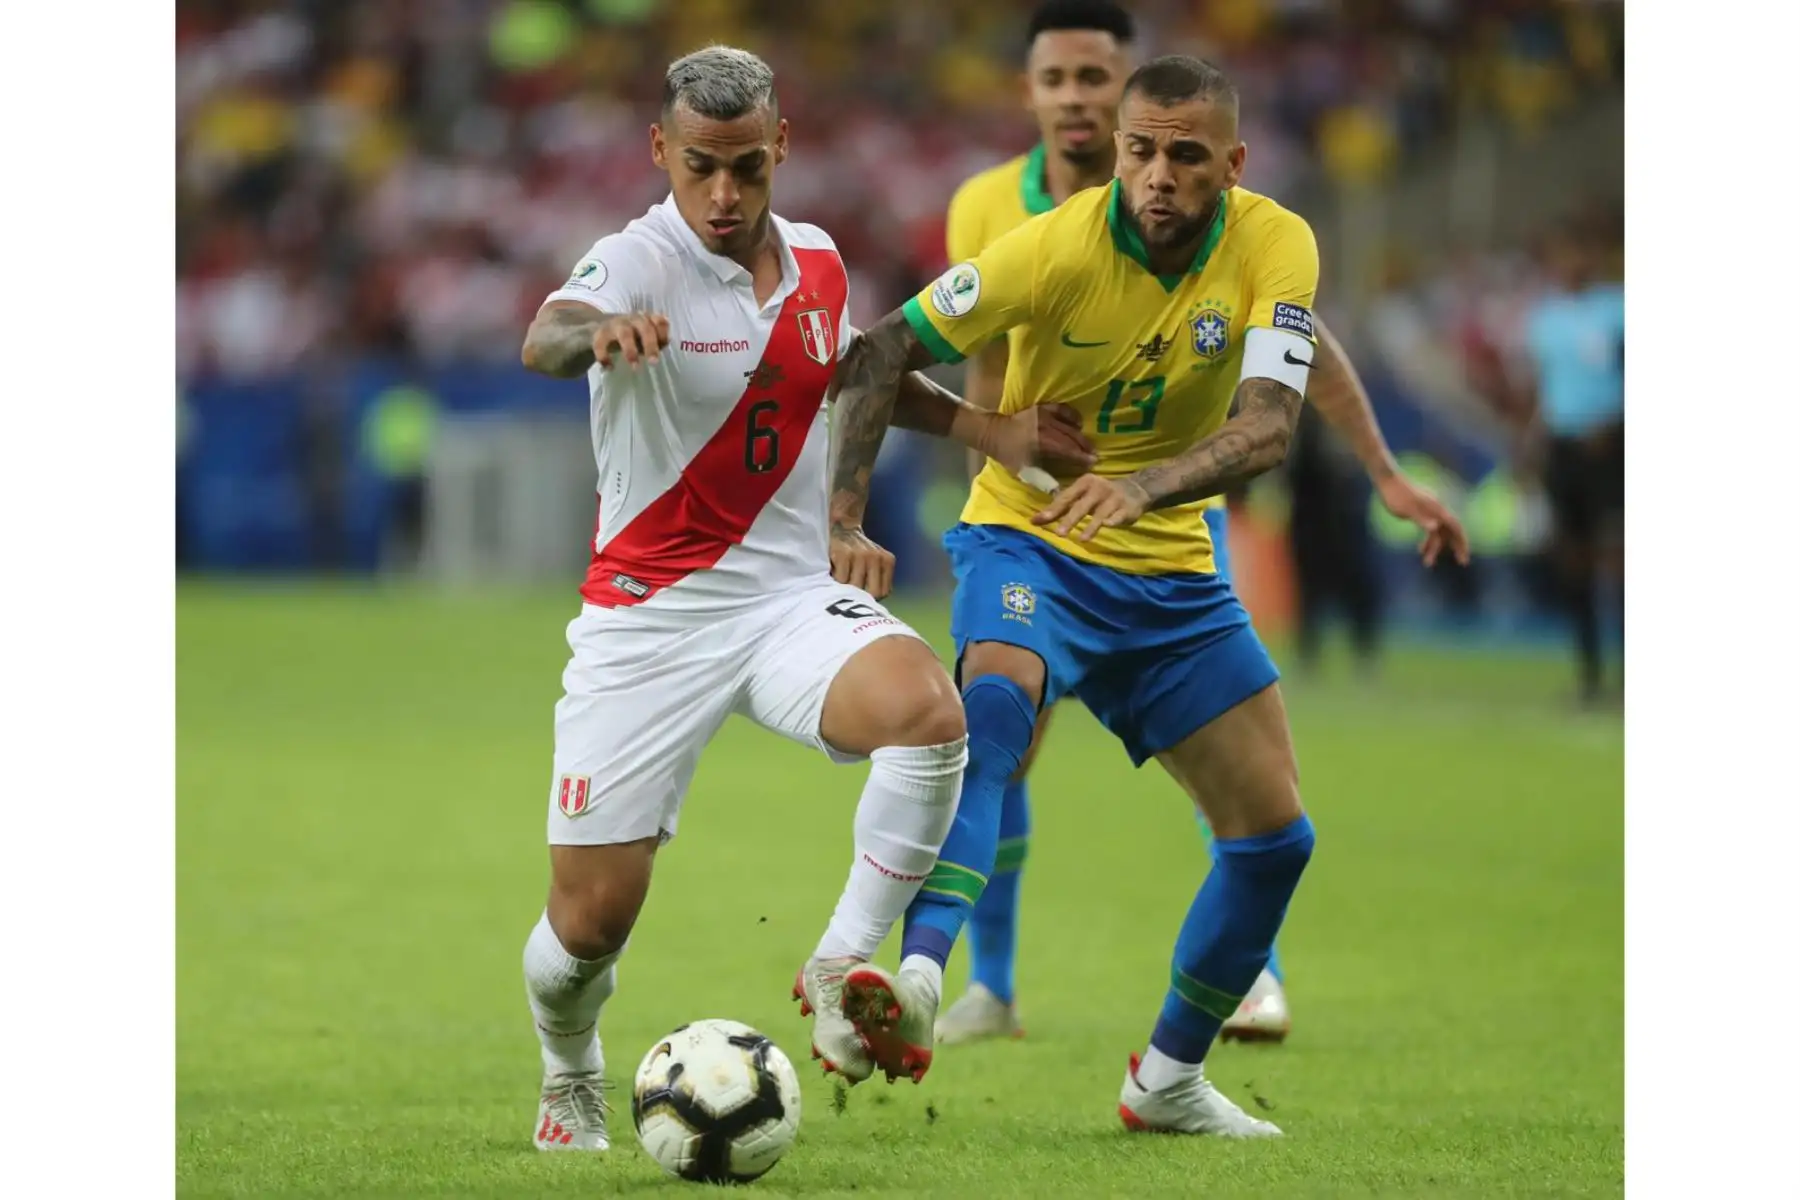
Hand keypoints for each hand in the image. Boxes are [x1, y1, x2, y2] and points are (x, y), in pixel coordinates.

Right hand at [593, 313, 671, 368]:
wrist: (598, 329)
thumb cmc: (630, 336)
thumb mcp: (644, 338)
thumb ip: (657, 341)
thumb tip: (665, 343)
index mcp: (646, 320)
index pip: (659, 320)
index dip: (663, 331)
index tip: (665, 343)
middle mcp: (632, 319)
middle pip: (644, 327)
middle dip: (650, 344)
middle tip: (654, 362)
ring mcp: (615, 325)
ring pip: (624, 334)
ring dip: (630, 350)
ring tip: (635, 367)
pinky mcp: (599, 334)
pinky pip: (600, 343)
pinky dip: (604, 356)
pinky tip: (609, 367)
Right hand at [828, 523, 894, 598]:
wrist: (841, 527)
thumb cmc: (857, 554)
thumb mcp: (874, 564)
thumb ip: (878, 582)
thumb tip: (873, 609)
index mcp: (887, 561)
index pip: (883, 593)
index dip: (871, 598)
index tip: (861, 594)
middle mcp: (876, 557)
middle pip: (871, 593)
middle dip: (859, 596)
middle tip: (850, 592)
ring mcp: (859, 555)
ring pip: (855, 588)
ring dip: (845, 589)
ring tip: (840, 582)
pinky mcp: (842, 554)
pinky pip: (841, 580)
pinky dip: (835, 581)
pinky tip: (833, 574)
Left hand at [979, 403, 1097, 479]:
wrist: (993, 432)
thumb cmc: (1008, 454)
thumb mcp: (1023, 470)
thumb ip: (1042, 477)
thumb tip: (1058, 487)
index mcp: (1042, 442)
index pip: (1067, 450)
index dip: (1081, 457)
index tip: (1093, 462)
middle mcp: (1046, 427)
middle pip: (1071, 437)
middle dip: (1084, 447)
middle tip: (1094, 455)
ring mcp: (1045, 415)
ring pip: (1069, 425)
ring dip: (1080, 435)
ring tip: (1087, 444)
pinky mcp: (1043, 407)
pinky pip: (1062, 409)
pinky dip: (1072, 416)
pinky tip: (1078, 423)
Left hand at [1030, 474, 1150, 541]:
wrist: (1134, 490)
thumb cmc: (1100, 495)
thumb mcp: (1081, 496)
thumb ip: (1061, 507)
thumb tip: (1035, 520)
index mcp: (1084, 483)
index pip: (1066, 497)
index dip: (1053, 510)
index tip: (1038, 521)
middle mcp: (1098, 488)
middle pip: (1081, 506)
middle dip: (1070, 520)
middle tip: (1058, 533)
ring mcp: (1113, 498)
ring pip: (1100, 514)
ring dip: (1091, 526)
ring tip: (1082, 539)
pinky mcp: (1127, 508)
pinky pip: (1119, 516)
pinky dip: (1113, 521)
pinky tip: (1108, 527)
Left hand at [1376, 472, 1469, 567]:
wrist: (1386, 480)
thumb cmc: (1395, 495)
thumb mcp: (1407, 509)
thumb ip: (1421, 518)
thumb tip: (1435, 527)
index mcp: (1436, 508)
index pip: (1456, 527)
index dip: (1462, 542)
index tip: (1464, 557)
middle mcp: (1436, 509)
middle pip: (1452, 530)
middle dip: (1457, 546)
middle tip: (1462, 562)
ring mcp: (1429, 510)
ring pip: (1438, 531)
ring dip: (1435, 547)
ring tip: (1427, 563)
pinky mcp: (1420, 511)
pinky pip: (1430, 528)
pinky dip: (1427, 539)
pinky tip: (1420, 549)